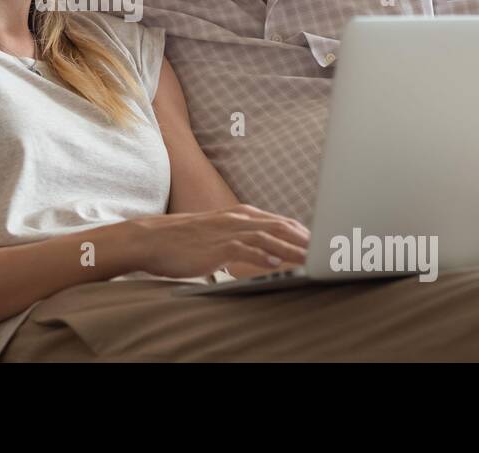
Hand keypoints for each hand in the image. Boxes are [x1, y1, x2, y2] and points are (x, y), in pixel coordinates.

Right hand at [125, 204, 309, 278]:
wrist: (151, 239)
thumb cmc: (183, 239)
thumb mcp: (217, 233)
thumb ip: (241, 238)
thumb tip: (265, 252)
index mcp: (239, 214)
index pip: (280, 222)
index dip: (303, 233)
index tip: (322, 245)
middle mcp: (237, 218)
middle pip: (281, 226)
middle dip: (306, 240)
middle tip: (327, 253)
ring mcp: (227, 231)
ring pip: (269, 237)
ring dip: (292, 249)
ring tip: (312, 260)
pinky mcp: (216, 246)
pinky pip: (246, 250)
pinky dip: (264, 256)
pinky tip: (277, 264)